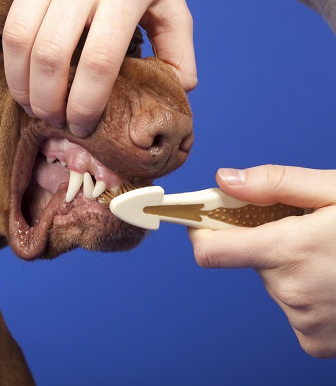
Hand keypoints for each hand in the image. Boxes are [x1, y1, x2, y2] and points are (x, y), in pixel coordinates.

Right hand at [0, 0, 196, 135]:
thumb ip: (178, 42)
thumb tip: (178, 88)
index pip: (98, 60)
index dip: (87, 104)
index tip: (81, 125)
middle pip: (50, 55)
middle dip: (47, 101)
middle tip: (52, 118)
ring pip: (15, 35)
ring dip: (16, 81)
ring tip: (28, 100)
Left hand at [189, 165, 335, 357]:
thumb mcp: (335, 191)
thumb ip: (274, 184)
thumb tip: (223, 179)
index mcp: (290, 251)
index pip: (210, 251)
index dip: (201, 231)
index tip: (202, 219)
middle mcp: (292, 292)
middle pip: (250, 261)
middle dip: (267, 242)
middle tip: (305, 230)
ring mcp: (306, 322)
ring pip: (275, 285)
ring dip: (293, 269)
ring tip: (333, 257)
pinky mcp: (318, 343)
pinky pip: (295, 311)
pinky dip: (309, 295)